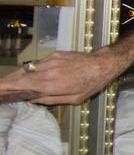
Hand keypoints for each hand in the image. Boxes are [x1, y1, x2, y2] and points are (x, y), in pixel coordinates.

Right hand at [0, 50, 122, 105]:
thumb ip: (50, 100)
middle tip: (1, 87)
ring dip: (20, 75)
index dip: (6, 86)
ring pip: (29, 68)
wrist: (103, 64)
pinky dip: (33, 69)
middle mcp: (47, 70)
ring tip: (14, 83)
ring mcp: (50, 60)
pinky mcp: (55, 54)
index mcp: (50, 84)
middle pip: (21, 75)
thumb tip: (32, 99)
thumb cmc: (90, 84)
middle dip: (9, 81)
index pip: (21, 84)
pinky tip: (34, 75)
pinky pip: (39, 63)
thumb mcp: (72, 99)